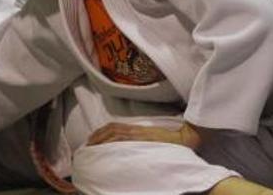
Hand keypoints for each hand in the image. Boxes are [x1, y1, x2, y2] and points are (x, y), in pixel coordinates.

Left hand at [86, 122, 200, 149]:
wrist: (184, 138)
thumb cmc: (170, 140)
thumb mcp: (150, 138)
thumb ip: (138, 139)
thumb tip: (127, 146)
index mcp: (136, 128)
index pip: (114, 126)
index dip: (101, 131)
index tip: (92, 139)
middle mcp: (135, 129)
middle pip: (111, 128)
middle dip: (97, 135)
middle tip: (88, 144)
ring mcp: (139, 134)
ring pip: (114, 133)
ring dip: (101, 138)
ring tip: (93, 147)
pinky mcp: (142, 139)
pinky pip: (124, 138)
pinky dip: (113, 141)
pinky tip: (106, 147)